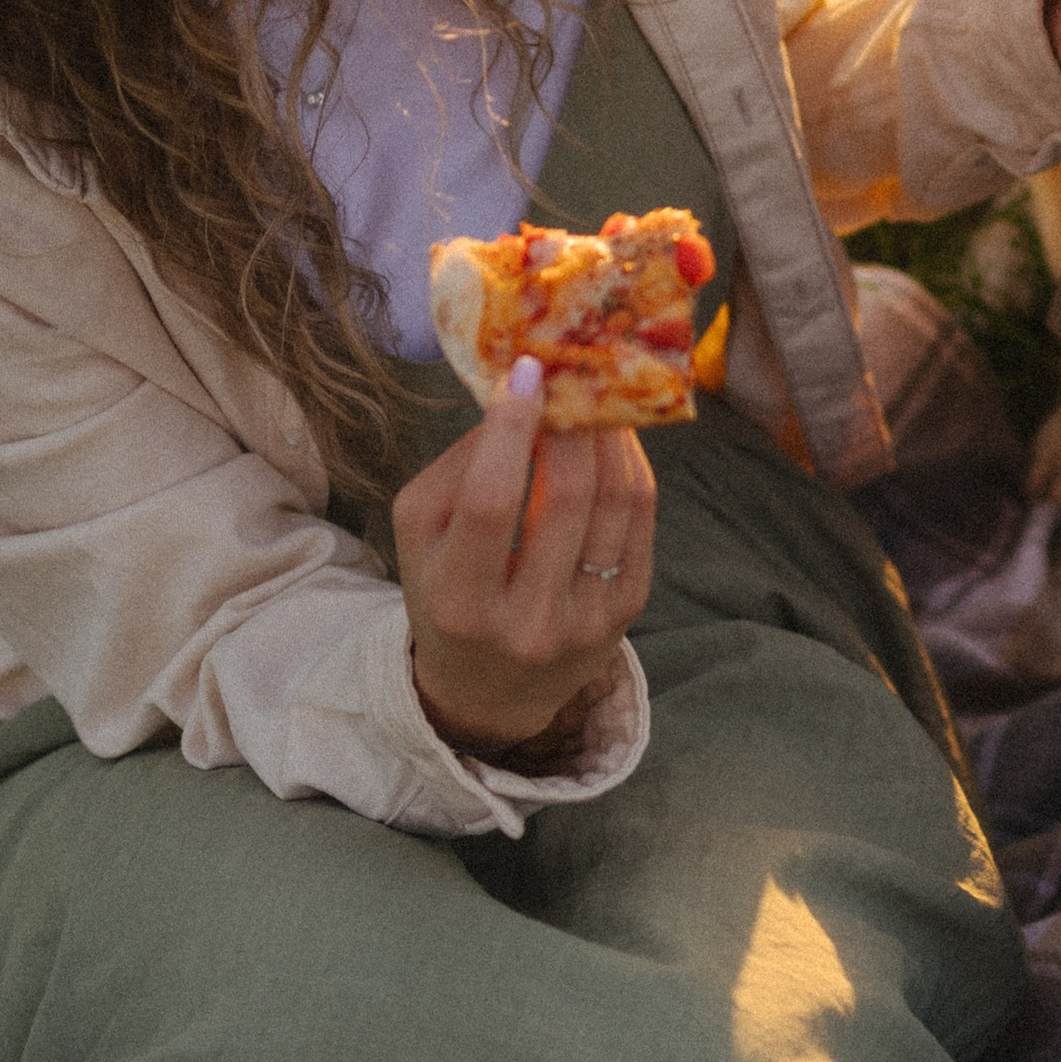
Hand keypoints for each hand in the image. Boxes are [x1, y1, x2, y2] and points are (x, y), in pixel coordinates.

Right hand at [393, 358, 656, 758]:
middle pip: (566, 498)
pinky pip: (640, 523)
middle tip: (574, 373)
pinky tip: (615, 438)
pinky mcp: (626, 614)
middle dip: (572, 423)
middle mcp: (526, 622)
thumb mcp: (420, 537)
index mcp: (458, 601)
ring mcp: (585, 623)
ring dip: (611, 436)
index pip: (490, 502)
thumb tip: (519, 394)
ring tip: (598, 395)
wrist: (490, 688)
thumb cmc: (446, 591)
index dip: (510, 430)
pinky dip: (631, 468)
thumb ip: (458, 468)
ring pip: (616, 505)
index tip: (526, 372)